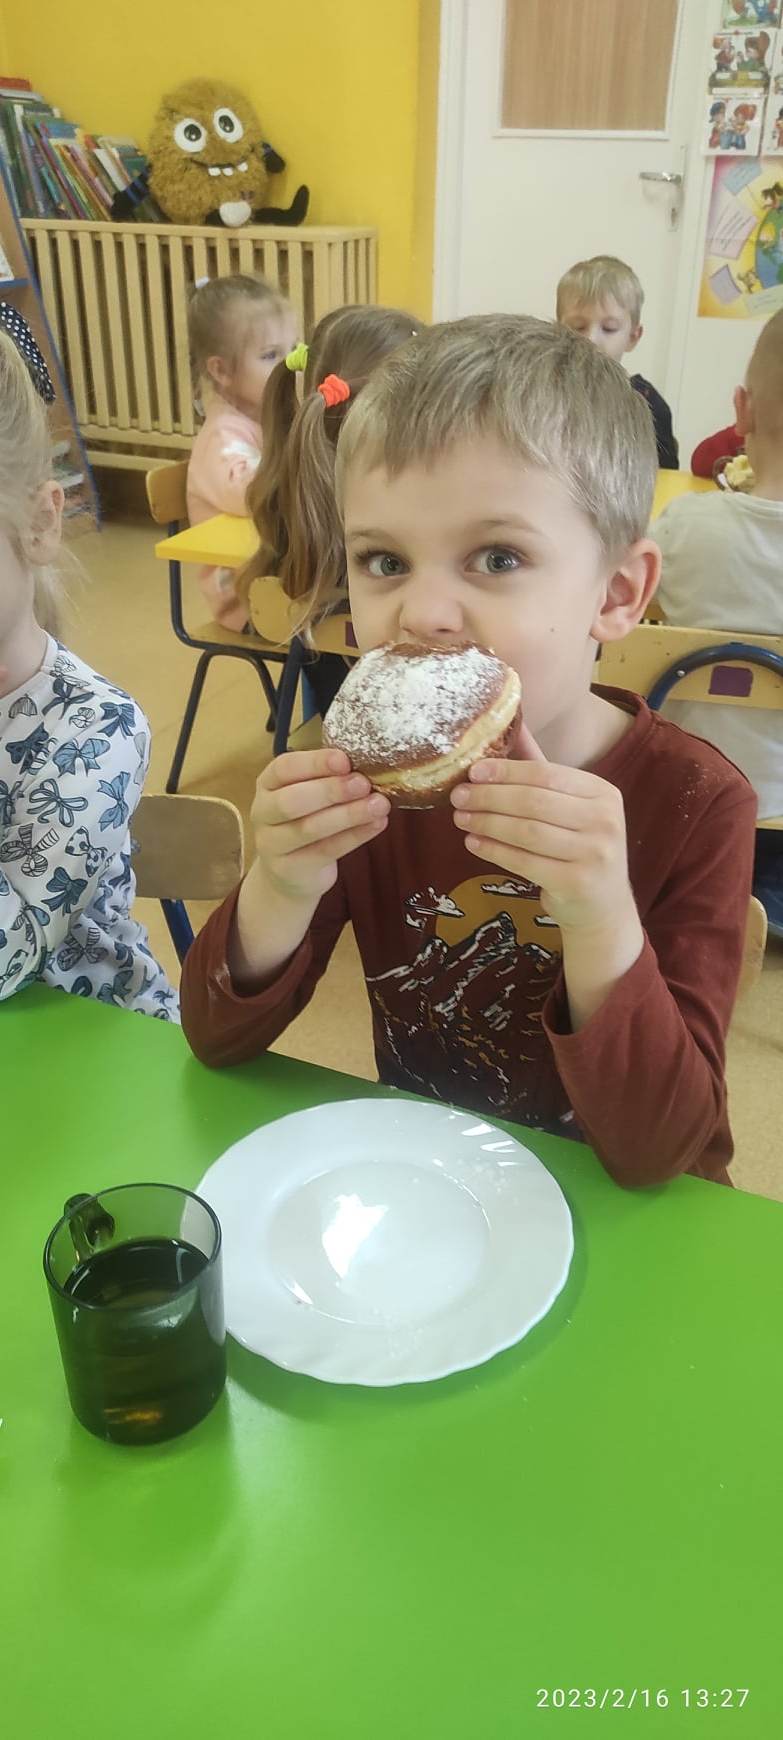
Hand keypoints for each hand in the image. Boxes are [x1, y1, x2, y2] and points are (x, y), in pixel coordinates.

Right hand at [250, 747, 389, 904]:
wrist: (288, 872)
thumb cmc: (304, 820)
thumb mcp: (310, 794)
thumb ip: (329, 779)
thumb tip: (368, 766)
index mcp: (268, 783)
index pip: (284, 768)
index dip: (314, 763)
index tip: (344, 760)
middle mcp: (263, 812)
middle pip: (292, 800)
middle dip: (330, 790)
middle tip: (363, 784)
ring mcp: (272, 844)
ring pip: (309, 828)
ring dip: (348, 814)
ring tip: (379, 805)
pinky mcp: (289, 869)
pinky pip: (325, 851)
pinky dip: (355, 836)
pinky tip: (377, 824)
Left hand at [450, 725, 632, 933]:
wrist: (602, 907)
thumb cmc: (579, 849)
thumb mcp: (571, 807)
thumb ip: (542, 772)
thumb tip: (510, 726)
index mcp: (603, 792)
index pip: (547, 774)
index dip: (506, 771)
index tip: (473, 771)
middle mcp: (605, 820)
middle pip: (534, 801)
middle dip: (490, 797)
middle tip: (458, 796)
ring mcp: (594, 853)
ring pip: (527, 831)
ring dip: (487, 823)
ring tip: (460, 818)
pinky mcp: (577, 882)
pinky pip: (525, 861)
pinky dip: (494, 850)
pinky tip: (473, 842)